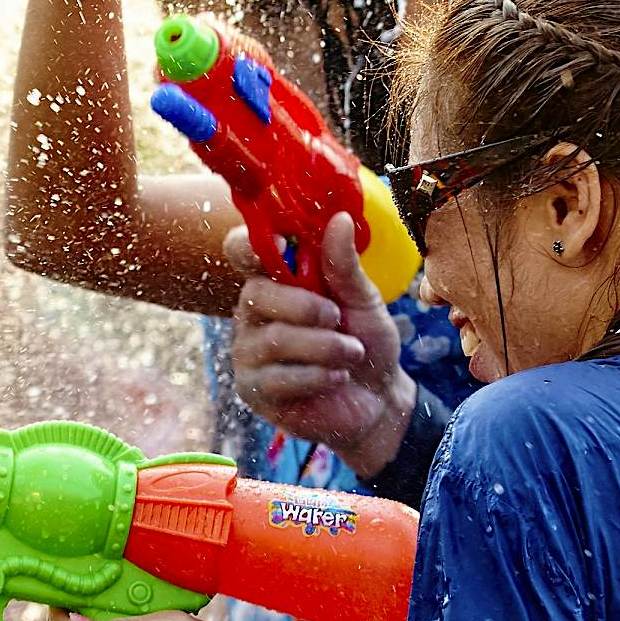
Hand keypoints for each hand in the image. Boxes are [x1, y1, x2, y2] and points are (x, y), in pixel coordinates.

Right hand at [226, 221, 412, 473]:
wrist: (377, 399)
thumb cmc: (366, 342)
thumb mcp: (363, 300)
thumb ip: (344, 265)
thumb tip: (340, 220)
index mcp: (275, 280)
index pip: (242, 251)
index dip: (250, 244)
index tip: (282, 243)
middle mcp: (253, 312)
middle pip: (256, 293)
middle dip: (305, 306)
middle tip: (337, 317)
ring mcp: (248, 352)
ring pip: (274, 339)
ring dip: (324, 346)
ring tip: (351, 353)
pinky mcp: (253, 389)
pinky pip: (278, 377)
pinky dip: (317, 375)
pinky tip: (336, 377)